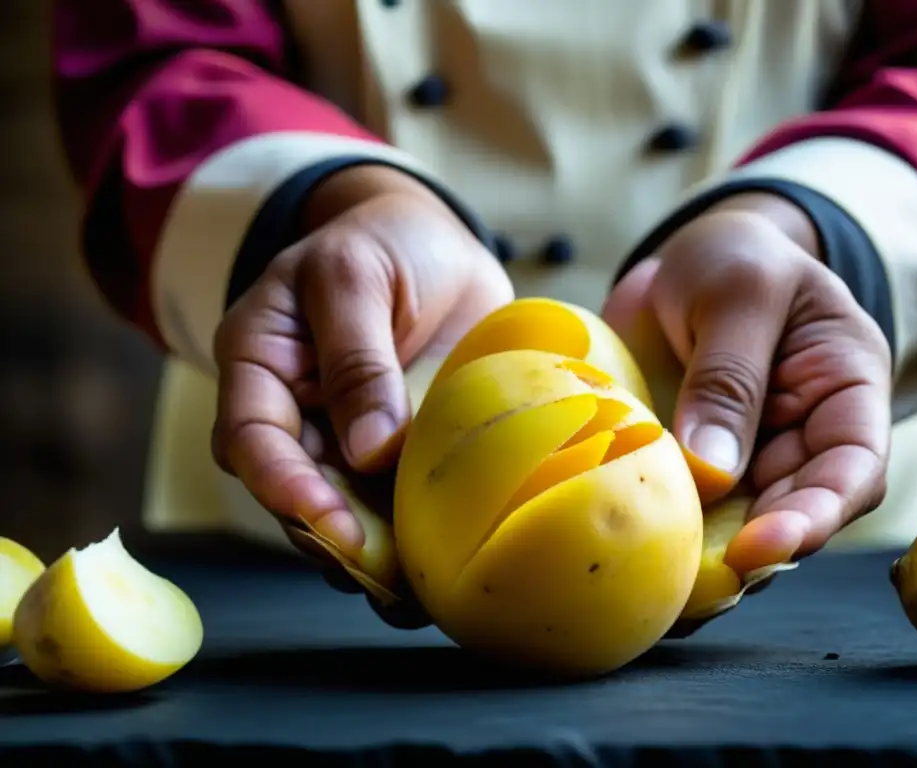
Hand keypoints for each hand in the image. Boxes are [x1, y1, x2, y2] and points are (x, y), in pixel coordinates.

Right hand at [211, 165, 513, 621]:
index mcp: (261, 365)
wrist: (437, 246)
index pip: (251, 440)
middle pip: (296, 493)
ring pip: (345, 512)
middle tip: (380, 577)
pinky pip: (396, 504)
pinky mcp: (399, 453)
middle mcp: (298, 414)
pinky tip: (439, 572)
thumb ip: (357, 358)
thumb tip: (368, 452)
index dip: (284, 488)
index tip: (330, 523)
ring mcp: (348, 439)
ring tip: (411, 597)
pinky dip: (413, 540)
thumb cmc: (383, 243)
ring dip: (374, 558)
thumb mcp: (357, 277)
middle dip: (332, 540)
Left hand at [603, 194, 892, 572]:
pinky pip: (685, 507)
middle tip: (699, 580)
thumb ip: (729, 376)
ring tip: (665, 585)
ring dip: (704, 556)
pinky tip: (635, 554)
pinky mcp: (692, 462)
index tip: (761, 546)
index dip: (816, 516)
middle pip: (792, 510)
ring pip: (737, 522)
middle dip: (751, 551)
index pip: (853, 468)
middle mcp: (801, 434)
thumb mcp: (739, 292)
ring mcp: (746, 454)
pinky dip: (665, 532)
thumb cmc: (734, 257)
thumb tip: (711, 472)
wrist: (680, 259)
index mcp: (844, 389)